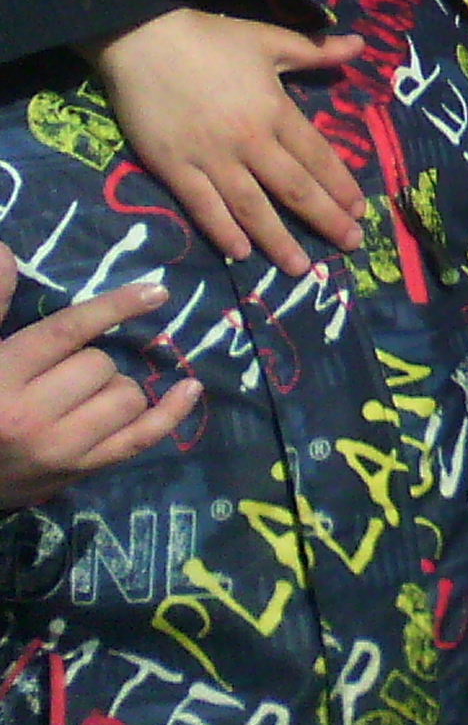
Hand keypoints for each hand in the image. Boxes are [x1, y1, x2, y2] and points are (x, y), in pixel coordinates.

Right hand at [0, 243, 202, 508]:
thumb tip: (7, 253)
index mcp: (1, 379)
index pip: (68, 332)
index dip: (114, 307)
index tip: (155, 292)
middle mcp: (30, 416)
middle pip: (101, 366)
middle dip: (94, 360)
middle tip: (64, 373)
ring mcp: (60, 450)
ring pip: (126, 398)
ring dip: (116, 388)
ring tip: (83, 395)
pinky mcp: (80, 472)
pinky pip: (141, 439)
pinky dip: (172, 413)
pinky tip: (191, 389)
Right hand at [82, 9, 365, 273]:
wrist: (141, 38)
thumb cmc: (210, 37)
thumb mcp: (269, 39)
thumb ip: (316, 50)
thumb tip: (359, 45)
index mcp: (276, 111)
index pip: (317, 156)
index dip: (340, 185)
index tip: (359, 209)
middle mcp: (250, 141)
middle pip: (294, 188)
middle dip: (325, 218)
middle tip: (350, 244)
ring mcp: (210, 158)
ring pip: (252, 207)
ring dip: (278, 239)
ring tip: (301, 267)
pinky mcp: (173, 167)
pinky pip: (202, 206)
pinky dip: (222, 230)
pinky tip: (241, 253)